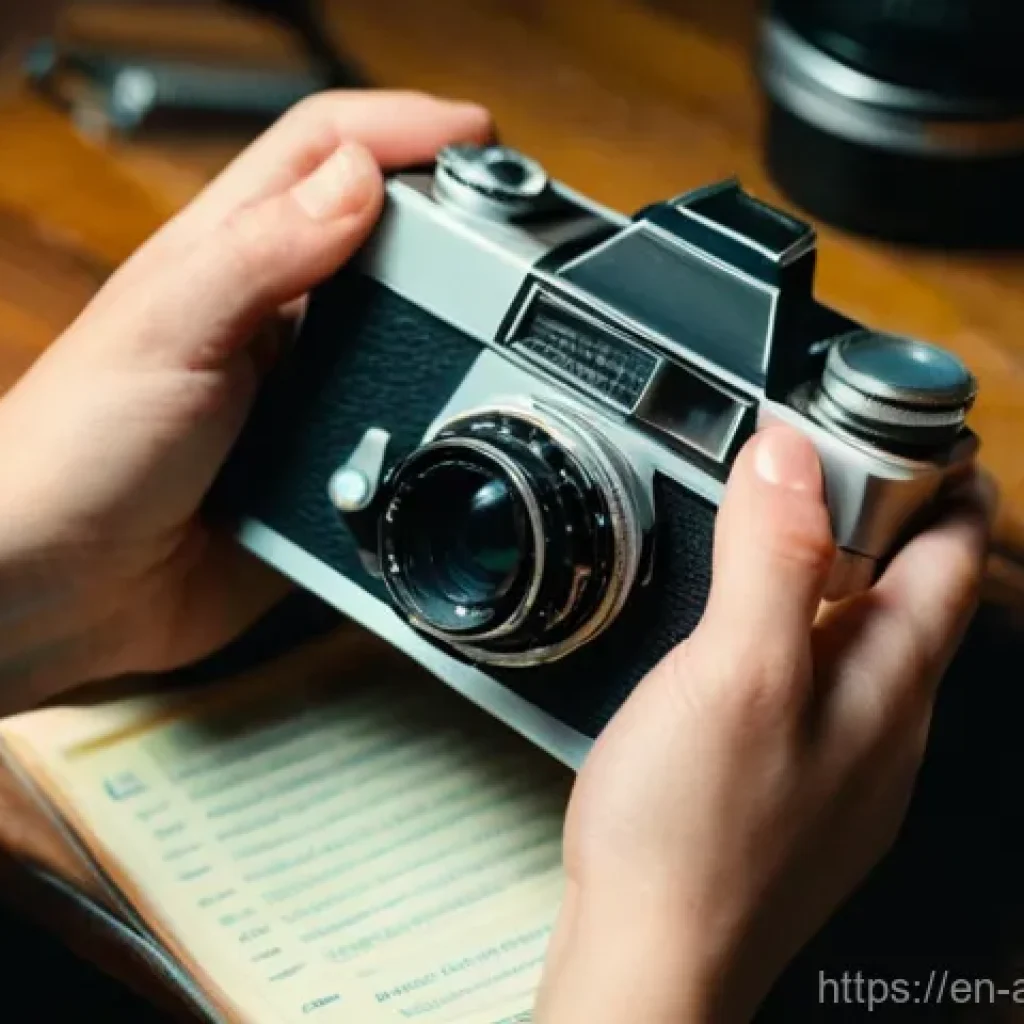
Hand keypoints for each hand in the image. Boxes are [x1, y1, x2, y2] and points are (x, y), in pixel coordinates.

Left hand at [0, 90, 491, 708]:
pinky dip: (438, 422)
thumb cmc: (79, 448)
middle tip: (519, 234)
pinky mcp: (326, 461)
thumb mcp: (167, 331)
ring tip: (513, 326)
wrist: (69, 585)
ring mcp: (305, 389)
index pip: (324, 152)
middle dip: (456, 220)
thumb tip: (361, 183)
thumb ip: (261, 255)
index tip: (479, 137)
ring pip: (404, 335)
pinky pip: (400, 430)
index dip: (402, 130)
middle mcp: (276, 313)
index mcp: (231, 257)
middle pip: (382, 235)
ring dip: (457, 324)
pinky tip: (463, 426)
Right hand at [536, 426, 993, 1022]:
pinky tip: (756, 648)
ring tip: (802, 542)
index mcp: (884, 685)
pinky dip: (803, 640)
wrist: (652, 955)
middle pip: (915, 603)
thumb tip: (789, 456)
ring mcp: (841, 767)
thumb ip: (770, 556)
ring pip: (866, 649)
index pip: (949, 563)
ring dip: (848, 583)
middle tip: (854, 473)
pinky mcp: (794, 791)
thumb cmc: (693, 829)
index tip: (937, 442)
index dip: (950, 490)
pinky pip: (821, 691)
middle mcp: (880, 728)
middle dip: (898, 528)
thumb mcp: (735, 667)